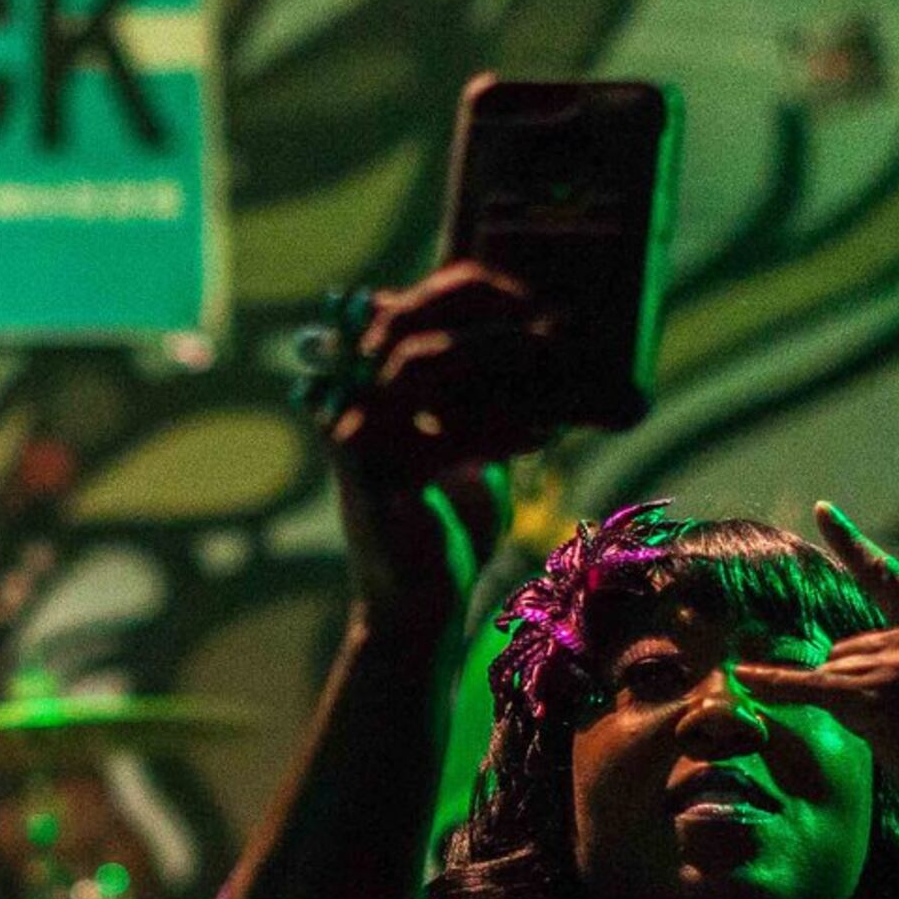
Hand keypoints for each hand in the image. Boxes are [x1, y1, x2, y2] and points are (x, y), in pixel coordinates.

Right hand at [321, 262, 561, 628]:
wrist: (415, 609)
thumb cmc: (447, 522)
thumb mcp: (469, 441)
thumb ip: (481, 393)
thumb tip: (543, 339)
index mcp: (367, 388)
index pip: (405, 306)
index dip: (467, 290)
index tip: (532, 296)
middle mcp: (349, 405)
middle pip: (405, 321)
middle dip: (481, 311)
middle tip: (547, 321)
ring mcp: (357, 442)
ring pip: (417, 364)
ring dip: (490, 352)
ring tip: (550, 358)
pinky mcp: (379, 485)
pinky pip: (442, 435)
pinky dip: (500, 429)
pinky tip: (544, 436)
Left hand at [731, 501, 898, 837]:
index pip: (887, 577)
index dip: (851, 543)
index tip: (821, 510)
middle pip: (846, 647)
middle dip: (854, 685)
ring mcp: (897, 664)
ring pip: (833, 674)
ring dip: (848, 707)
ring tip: (897, 736)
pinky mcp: (875, 698)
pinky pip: (810, 687)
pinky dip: (777, 685)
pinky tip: (744, 679)